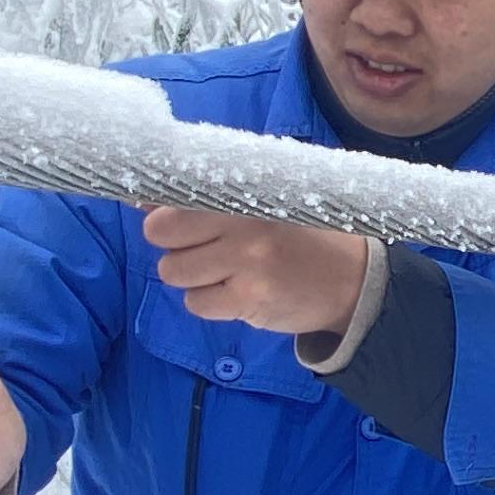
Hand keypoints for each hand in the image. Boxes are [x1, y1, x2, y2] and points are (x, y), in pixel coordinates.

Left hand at [145, 207, 377, 337]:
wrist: (352, 280)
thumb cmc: (300, 237)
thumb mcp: (262, 204)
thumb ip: (205, 199)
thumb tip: (142, 199)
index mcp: (244, 191)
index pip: (176, 194)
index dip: (162, 210)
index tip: (167, 216)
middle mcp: (242, 222)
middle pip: (160, 232)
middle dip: (173, 245)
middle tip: (202, 249)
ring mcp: (245, 262)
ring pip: (173, 271)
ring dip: (191, 276)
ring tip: (225, 272)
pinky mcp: (249, 299)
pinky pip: (197, 303)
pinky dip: (210, 302)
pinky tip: (237, 292)